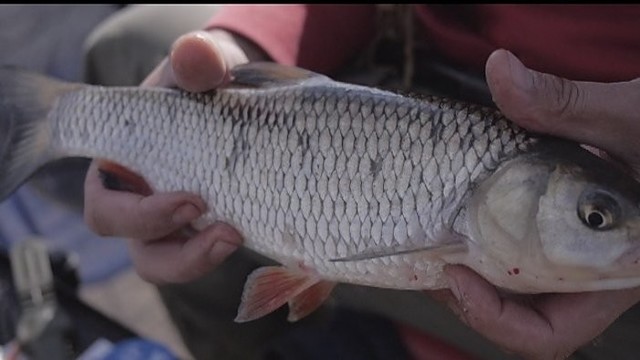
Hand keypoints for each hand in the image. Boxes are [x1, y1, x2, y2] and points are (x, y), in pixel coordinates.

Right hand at [84, 30, 266, 282]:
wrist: (237, 97)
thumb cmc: (204, 86)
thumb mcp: (200, 69)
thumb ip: (196, 62)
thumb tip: (195, 53)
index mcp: (120, 170)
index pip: (107, 208)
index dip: (139, 215)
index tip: (191, 200)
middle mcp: (140, 205)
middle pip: (140, 248)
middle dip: (178, 249)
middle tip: (223, 227)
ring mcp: (174, 224)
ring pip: (169, 265)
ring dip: (201, 259)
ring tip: (237, 236)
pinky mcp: (206, 231)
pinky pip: (206, 256)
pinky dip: (225, 251)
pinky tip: (254, 233)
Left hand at [421, 49, 639, 359]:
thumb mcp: (625, 117)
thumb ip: (563, 105)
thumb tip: (501, 69)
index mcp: (615, 270)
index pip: (549, 334)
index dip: (494, 318)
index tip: (454, 273)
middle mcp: (589, 278)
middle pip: (516, 323)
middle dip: (467, 299)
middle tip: (431, 260)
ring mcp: (570, 263)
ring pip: (508, 297)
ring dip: (467, 277)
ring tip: (435, 242)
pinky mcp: (555, 241)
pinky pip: (510, 266)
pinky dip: (478, 252)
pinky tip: (457, 221)